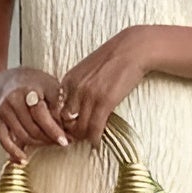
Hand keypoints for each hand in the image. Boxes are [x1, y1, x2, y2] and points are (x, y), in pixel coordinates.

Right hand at [0, 68, 70, 162]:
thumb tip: (69, 125)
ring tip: (50, 144)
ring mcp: (4, 109)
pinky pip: (4, 140)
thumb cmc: (38, 86)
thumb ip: (59, 104)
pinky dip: (14, 152)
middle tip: (62, 143)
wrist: (12, 81)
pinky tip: (23, 160)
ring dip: (38, 144)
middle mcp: (14, 98)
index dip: (54, 130)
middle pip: (33, 128)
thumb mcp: (51, 87)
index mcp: (29, 89)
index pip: (42, 115)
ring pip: (23, 136)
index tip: (65, 141)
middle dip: (49, 139)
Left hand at [54, 29, 148, 145]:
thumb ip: (78, 85)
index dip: (62, 122)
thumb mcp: (87, 69)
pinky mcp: (105, 102)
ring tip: (89, 140)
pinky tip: (97, 143)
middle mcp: (75, 88)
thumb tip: (75, 105)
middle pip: (66, 121)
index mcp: (69, 80)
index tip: (69, 128)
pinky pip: (95, 128)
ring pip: (80, 127)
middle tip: (78, 138)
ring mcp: (89, 95)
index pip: (57, 109)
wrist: (133, 49)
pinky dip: (95, 139)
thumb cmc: (113, 58)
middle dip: (71, 132)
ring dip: (84, 137)